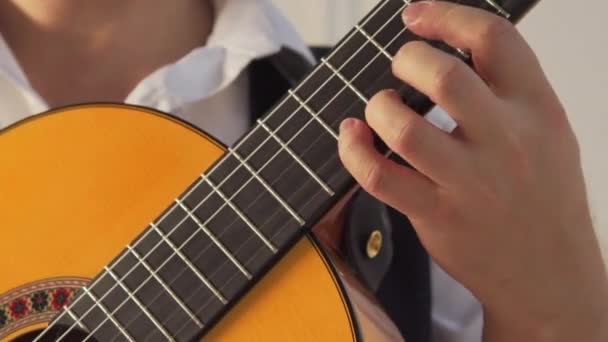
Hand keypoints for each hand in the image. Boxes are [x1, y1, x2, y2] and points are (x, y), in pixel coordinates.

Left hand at [338, 2, 607, 340]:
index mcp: (536, 111)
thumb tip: (454, 48)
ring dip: (378, 107)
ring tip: (379, 108)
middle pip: (443, 78)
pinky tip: (352, 136)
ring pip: (403, 128)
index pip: (494, 40)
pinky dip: (354, 150)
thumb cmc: (544, 198)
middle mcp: (505, 143)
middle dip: (407, 59)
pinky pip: (380, 177)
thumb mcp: (548, 132)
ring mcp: (470, 183)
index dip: (446, 16)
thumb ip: (510, 91)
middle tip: (400, 67)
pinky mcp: (438, 216)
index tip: (416, 16)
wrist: (551, 273)